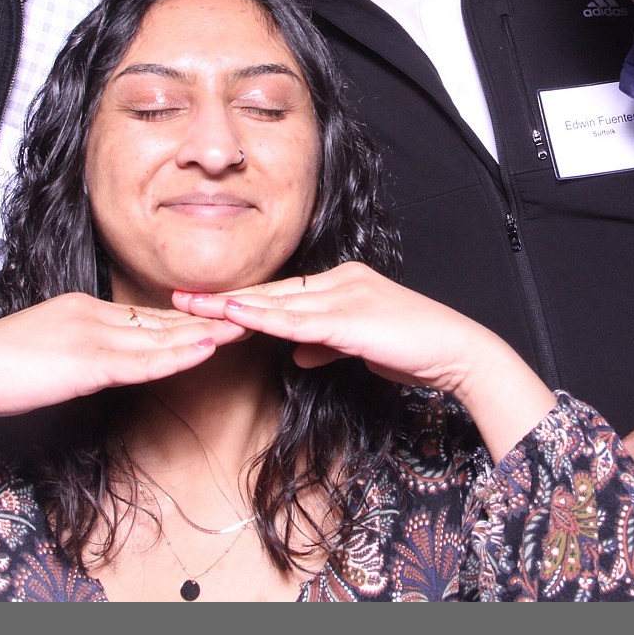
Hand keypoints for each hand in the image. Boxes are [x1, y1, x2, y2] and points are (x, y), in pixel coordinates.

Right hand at [0, 290, 228, 493]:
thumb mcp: (46, 355)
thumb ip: (77, 354)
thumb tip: (102, 366)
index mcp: (82, 310)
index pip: (144, 318)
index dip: (184, 320)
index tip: (217, 319)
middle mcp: (92, 315)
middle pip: (160, 320)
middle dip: (205, 320)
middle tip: (247, 314)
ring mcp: (91, 336)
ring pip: (159, 337)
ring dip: (204, 334)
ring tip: (242, 327)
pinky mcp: (86, 361)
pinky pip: (141, 360)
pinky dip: (177, 354)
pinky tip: (204, 350)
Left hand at [195, 260, 552, 461]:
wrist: (453, 350)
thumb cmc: (413, 349)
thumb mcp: (360, 345)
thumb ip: (326, 344)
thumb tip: (297, 354)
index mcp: (340, 283)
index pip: (281, 294)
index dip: (243, 300)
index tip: (205, 304)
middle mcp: (338, 281)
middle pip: (271, 291)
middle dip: (224, 298)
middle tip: (180, 299)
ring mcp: (343, 295)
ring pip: (278, 302)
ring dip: (233, 306)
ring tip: (194, 307)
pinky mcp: (348, 317)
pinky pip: (298, 320)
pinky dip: (264, 319)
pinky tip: (237, 318)